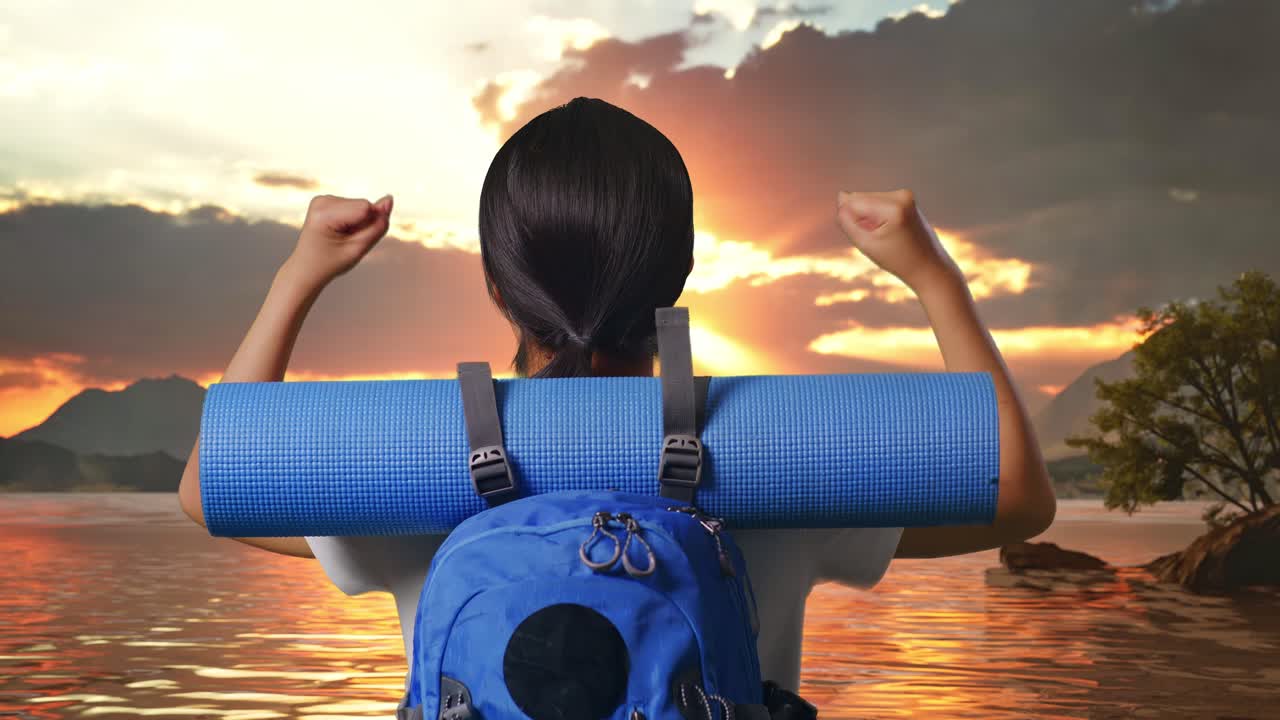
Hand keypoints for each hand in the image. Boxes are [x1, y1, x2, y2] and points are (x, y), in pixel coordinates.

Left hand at [286, 193, 394, 285]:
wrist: (307, 268)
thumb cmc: (331, 262)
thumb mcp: (358, 249)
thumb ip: (377, 225)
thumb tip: (389, 199)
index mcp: (324, 213)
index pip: (365, 208)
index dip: (369, 227)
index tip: (350, 242)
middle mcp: (322, 200)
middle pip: (364, 205)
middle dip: (363, 224)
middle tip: (344, 242)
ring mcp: (323, 198)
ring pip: (361, 205)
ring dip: (358, 223)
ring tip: (341, 238)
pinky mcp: (327, 200)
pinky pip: (355, 206)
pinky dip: (353, 220)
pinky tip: (339, 231)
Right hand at [835, 189, 962, 291]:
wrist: (929, 267)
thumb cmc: (898, 260)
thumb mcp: (866, 244)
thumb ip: (847, 221)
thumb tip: (841, 197)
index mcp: (893, 207)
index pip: (852, 203)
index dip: (852, 223)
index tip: (870, 238)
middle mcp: (901, 195)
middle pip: (859, 198)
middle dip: (861, 218)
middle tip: (881, 239)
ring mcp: (905, 194)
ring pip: (867, 199)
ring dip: (869, 217)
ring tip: (887, 236)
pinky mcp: (906, 197)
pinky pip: (878, 202)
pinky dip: (878, 216)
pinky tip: (891, 231)